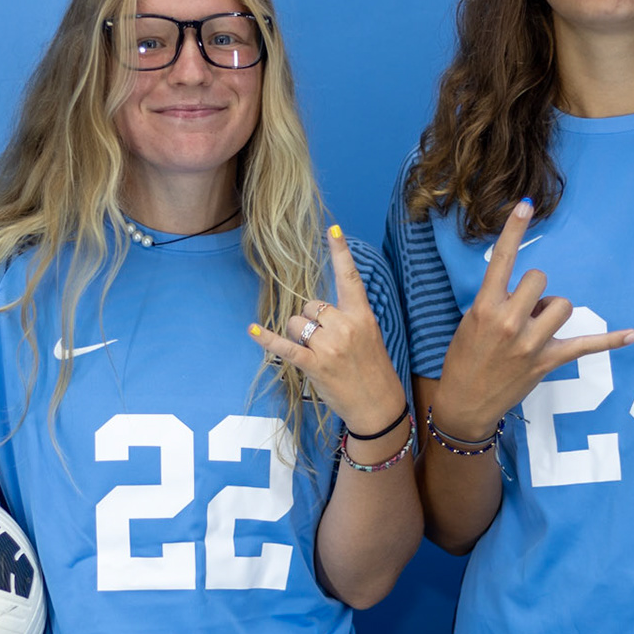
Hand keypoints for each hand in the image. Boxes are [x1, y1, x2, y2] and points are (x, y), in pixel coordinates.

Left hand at [248, 225, 404, 435]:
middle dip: (310, 319)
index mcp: (362, 315)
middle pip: (311, 304)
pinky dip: (268, 339)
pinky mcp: (315, 365)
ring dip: (299, 335)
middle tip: (325, 341)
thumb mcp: (370, 336)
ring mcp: (330, 346)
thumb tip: (319, 309)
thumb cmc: (373, 369)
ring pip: (297, 323)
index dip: (340, 252)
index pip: (350, 278)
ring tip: (317, 354)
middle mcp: (346, 326)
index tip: (333, 228)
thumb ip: (349, 317)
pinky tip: (253, 330)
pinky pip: (286, 347)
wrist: (379, 405)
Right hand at [432, 199, 633, 437]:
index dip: (514, 230)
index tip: (526, 205)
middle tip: (520, 313)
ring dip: (551, 311)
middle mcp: (509, 322)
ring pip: (562, 304)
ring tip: (535, 329)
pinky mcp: (549, 361)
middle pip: (540, 281)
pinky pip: (587, 345)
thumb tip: (530, 296)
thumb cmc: (464, 359)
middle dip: (534, 291)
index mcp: (485, 307)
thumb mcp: (470, 322)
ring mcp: (531, 343)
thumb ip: (497, 301)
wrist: (465, 402)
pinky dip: (611, 340)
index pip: (502, 260)